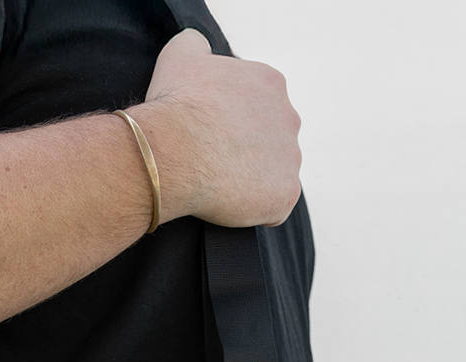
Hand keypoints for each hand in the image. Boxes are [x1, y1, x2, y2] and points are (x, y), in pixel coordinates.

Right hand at [131, 28, 302, 227]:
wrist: (174, 150)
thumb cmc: (175, 105)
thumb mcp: (180, 55)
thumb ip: (196, 46)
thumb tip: (197, 47)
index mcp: (270, 84)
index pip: (254, 109)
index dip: (228, 126)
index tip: (207, 136)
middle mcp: (289, 117)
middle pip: (268, 142)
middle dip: (244, 153)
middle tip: (210, 162)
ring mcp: (290, 157)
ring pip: (272, 175)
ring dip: (249, 183)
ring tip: (216, 185)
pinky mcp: (284, 194)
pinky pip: (273, 208)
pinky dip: (252, 211)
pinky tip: (227, 205)